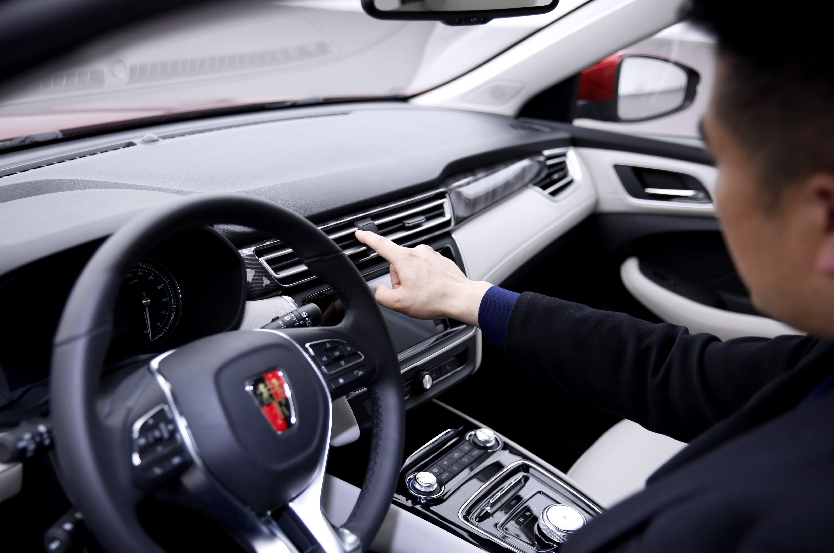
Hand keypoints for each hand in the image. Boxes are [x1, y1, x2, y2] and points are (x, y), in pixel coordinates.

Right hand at [355, 230, 492, 325]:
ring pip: (412, 268)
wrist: (461, 298)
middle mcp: (418, 252)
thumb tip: (379, 290)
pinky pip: (425, 269)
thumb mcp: (399, 303)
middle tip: (411, 294)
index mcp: (405, 259)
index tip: (360, 233)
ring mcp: (431, 255)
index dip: (367, 239)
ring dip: (413, 281)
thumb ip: (381, 295)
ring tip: (424, 293)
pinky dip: (426, 280)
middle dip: (400, 280)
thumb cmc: (435, 299)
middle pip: (397, 265)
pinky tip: (432, 290)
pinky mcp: (440, 260)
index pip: (380, 244)